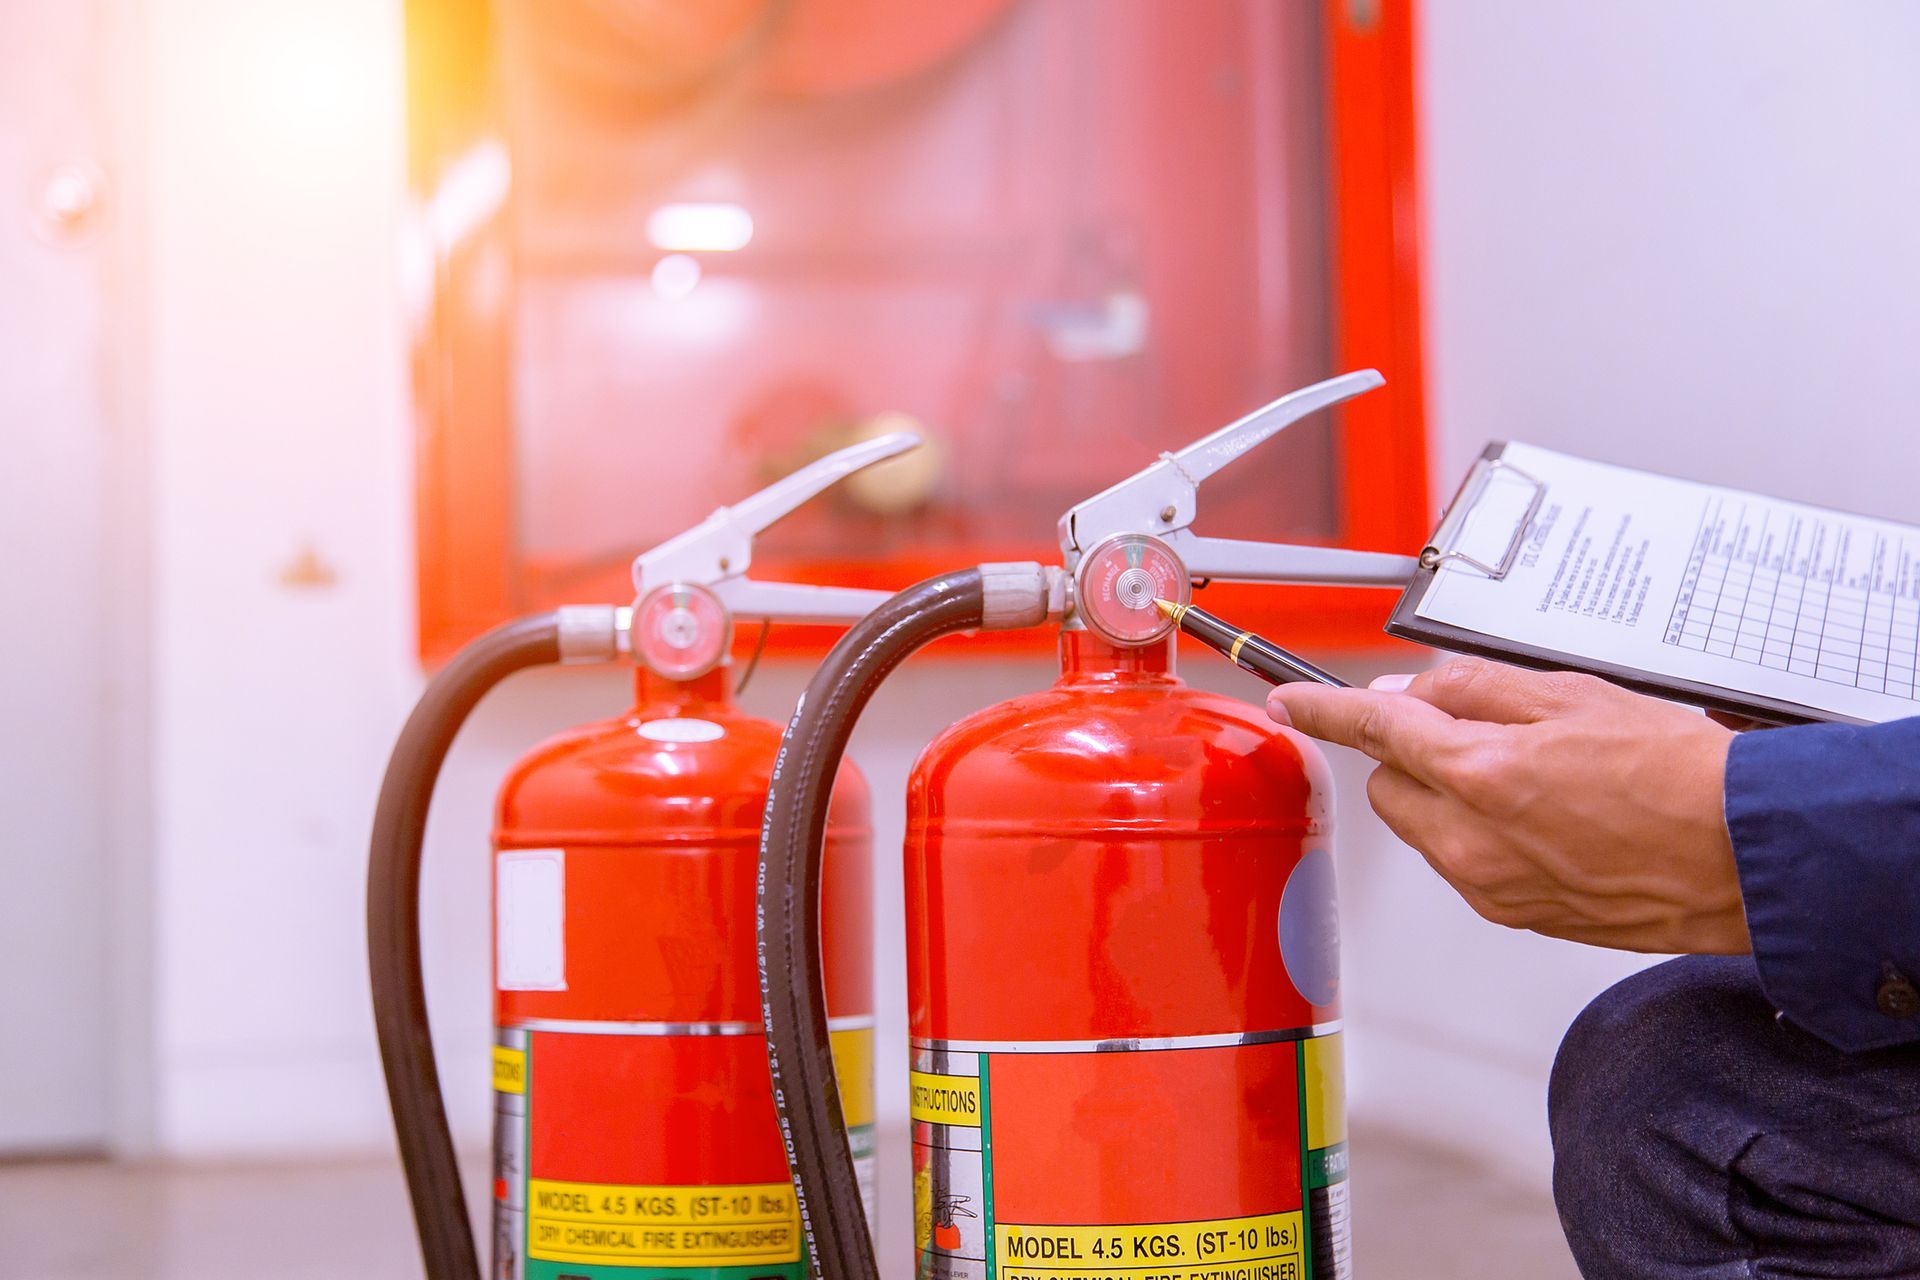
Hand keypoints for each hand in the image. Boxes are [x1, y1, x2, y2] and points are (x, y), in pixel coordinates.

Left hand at [1268, 658, 1747, 954]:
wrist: (1744, 856)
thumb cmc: (1680, 775)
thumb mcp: (1570, 694)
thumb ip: (1471, 690)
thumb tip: (1410, 694)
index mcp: (1480, 772)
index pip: (1372, 728)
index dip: (1322, 709)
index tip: (1290, 700)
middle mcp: (1471, 839)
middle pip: (1389, 786)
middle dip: (1414, 755)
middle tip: (1482, 735)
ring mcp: (1490, 885)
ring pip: (1425, 829)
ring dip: (1450, 798)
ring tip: (1536, 780)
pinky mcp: (1514, 916)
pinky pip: (1465, 865)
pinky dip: (1483, 837)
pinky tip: (1549, 821)